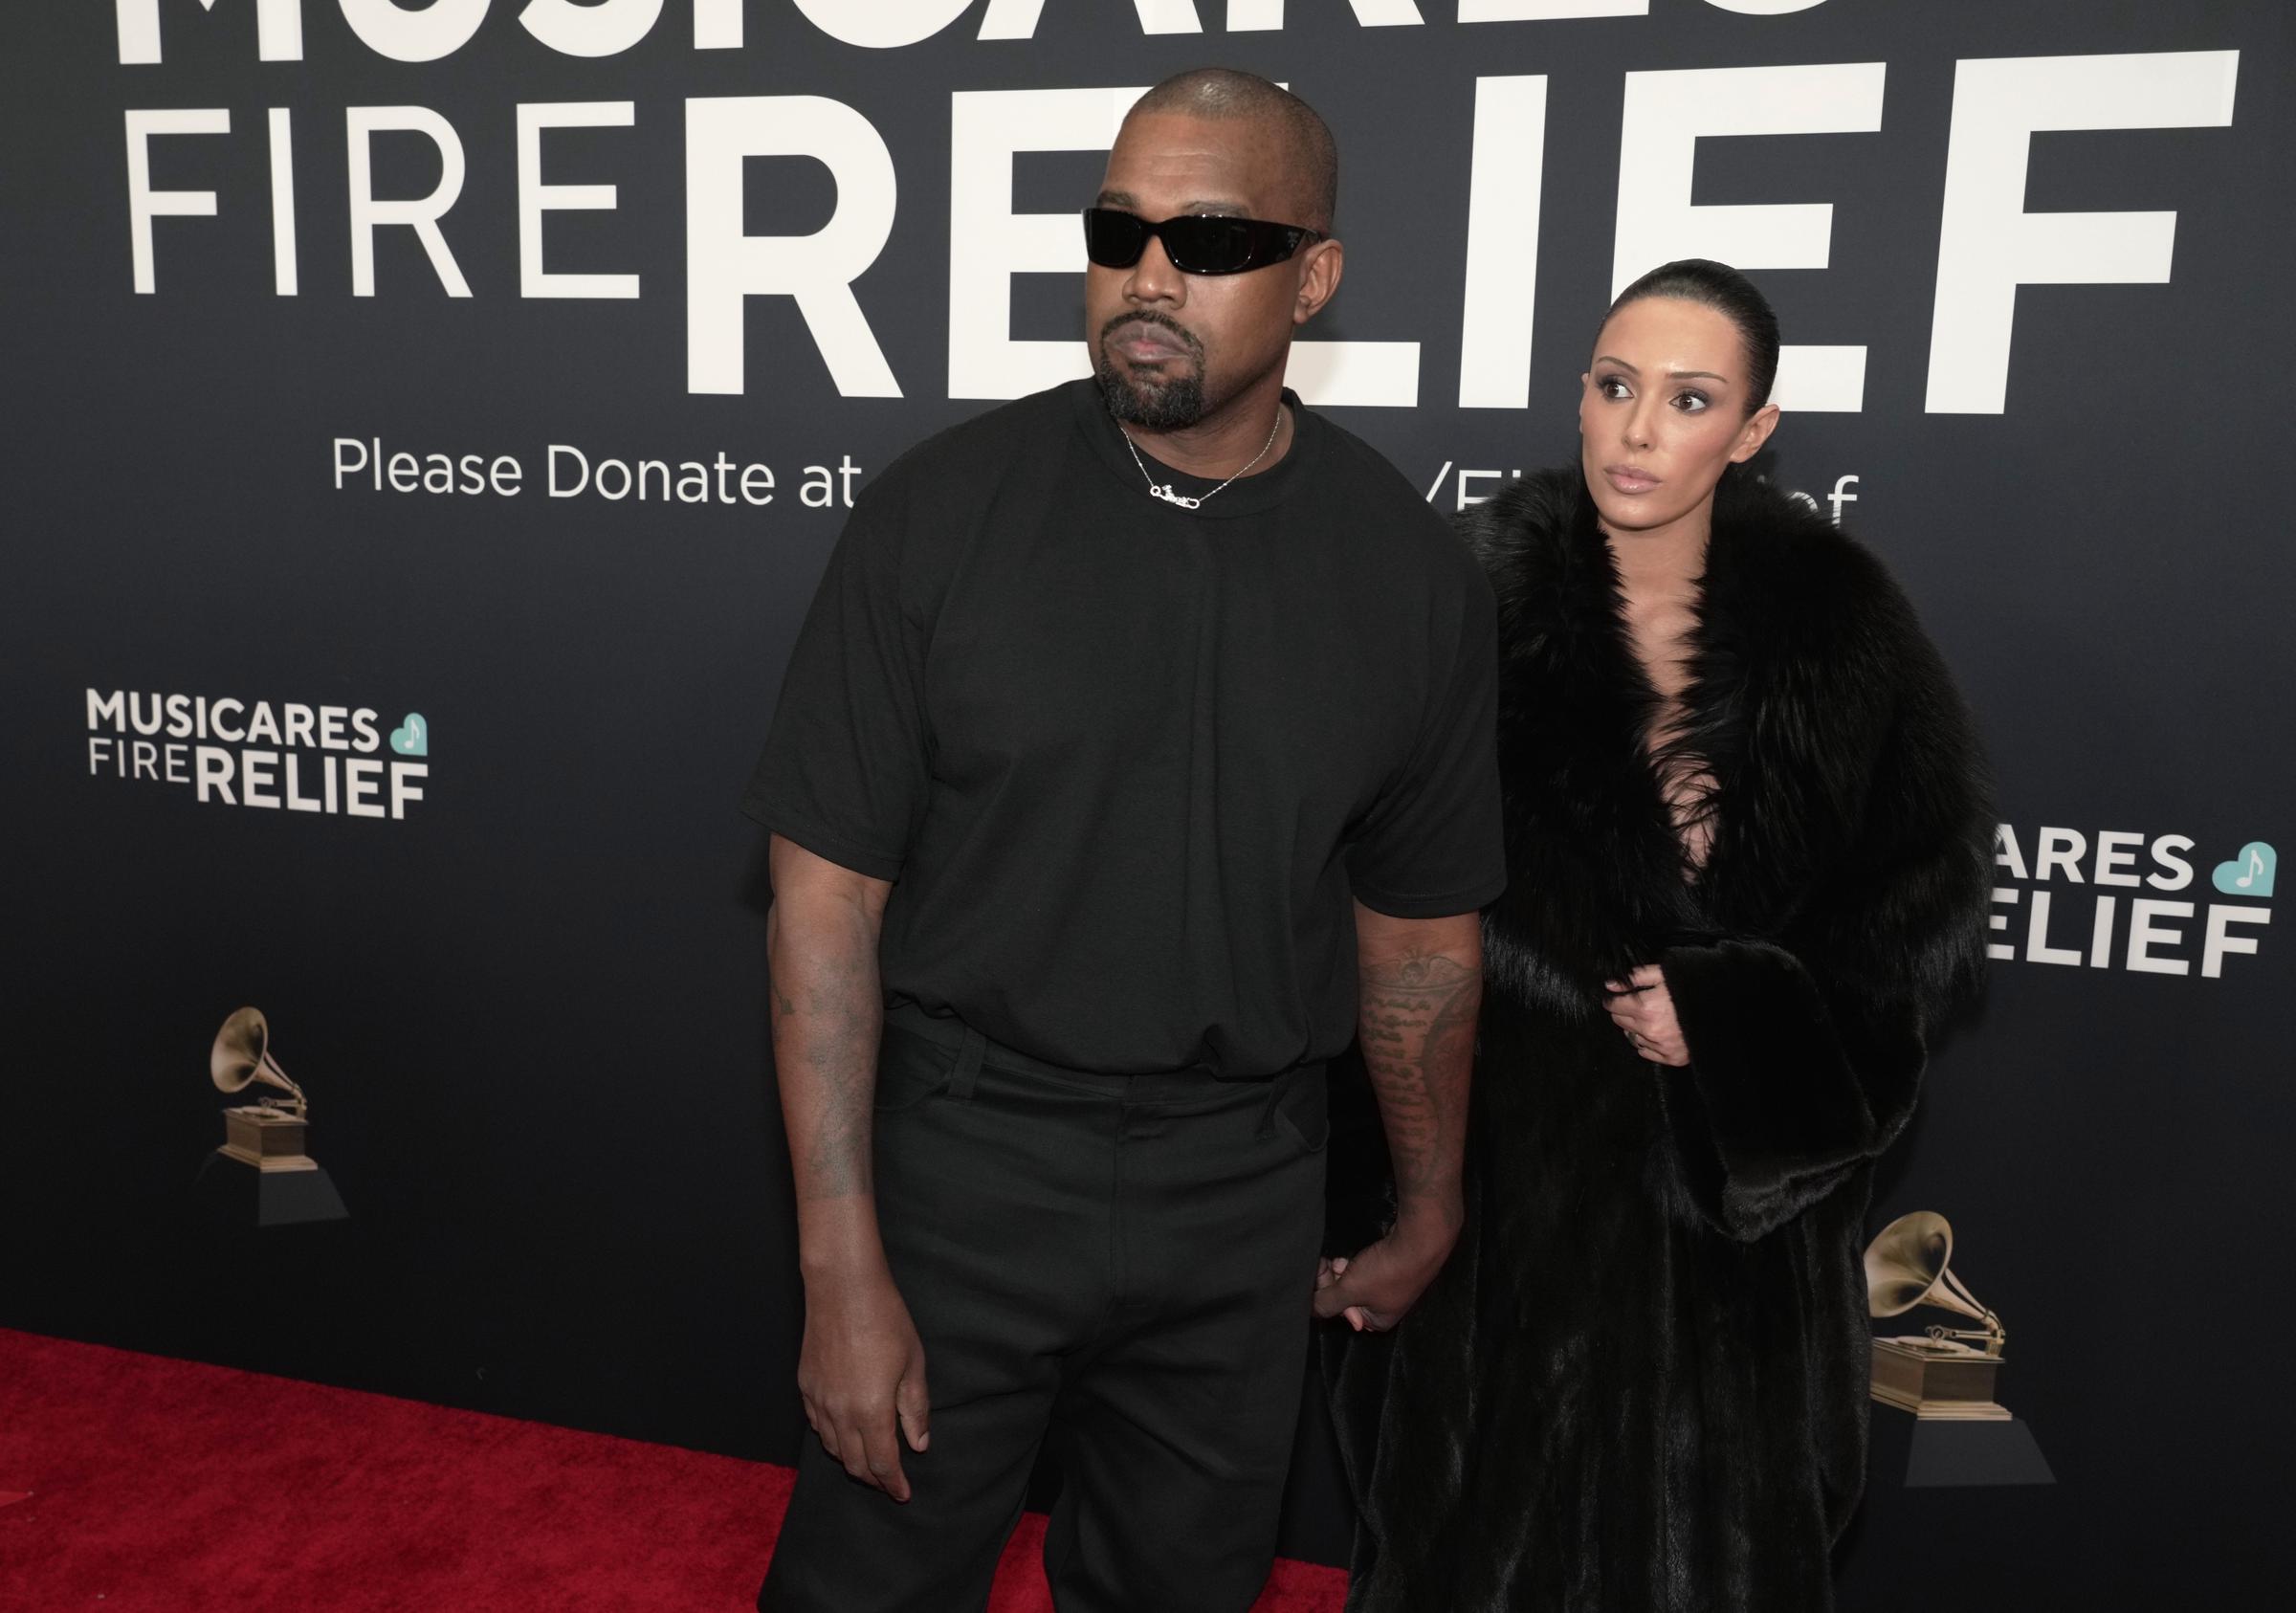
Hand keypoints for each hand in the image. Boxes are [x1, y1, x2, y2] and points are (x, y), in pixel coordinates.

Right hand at [796, 1263, 930, 1501]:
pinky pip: (817, 1426)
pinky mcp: (806, 1386)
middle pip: (854, 1463)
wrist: (843, 1288)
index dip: (894, 1483)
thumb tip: (919, 1444)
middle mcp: (840, 1413)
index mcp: (871, 1411)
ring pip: (832, 1448)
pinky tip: (844, 1434)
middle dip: (873, 1478)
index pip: (882, 1463)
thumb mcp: (913, 1364)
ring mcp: (818, 1400)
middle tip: (889, 1482)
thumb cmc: (885, 1320)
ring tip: (869, 1462)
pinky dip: (832, 1438)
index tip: (904, 1494)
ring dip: (852, 1461)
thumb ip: (915, 1409)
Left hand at [1313, 1208, 1458, 1333]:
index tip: (1323, 1279)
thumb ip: (1327, 1303)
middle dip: (1335, 1281)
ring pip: (1357, 1280)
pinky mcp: (1395, 1268)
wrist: (1420, 1241)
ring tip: (1341, 1260)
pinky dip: (1358, 1263)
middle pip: (1350, 1297)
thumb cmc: (1386, 1272)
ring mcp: (1392, 1287)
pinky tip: (1354, 1256)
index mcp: (1378, 1321)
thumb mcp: (1350, 1291)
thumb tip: (1311, 1309)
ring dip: (1344, 1270)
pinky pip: (1368, 1269)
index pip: (1343, 1314)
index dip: (1329, 1297)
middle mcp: (1386, 1308)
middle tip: (1329, 1265)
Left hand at [1603, 964, 1689, 1066]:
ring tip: (1653, 1017)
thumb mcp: (1664, 974)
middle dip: (1624, 1012)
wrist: (1722, 1010)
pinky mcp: (1672, 1057)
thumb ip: (1635, 977)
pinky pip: (1646, 1052)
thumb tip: (1610, 984)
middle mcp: (1649, 1030)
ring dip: (1637, 1027)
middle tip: (1638, 1004)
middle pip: (1620, 1021)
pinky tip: (1658, 1033)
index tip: (1618, 997)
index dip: (1614, 999)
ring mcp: (1660, 1046)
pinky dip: (1648, 1043)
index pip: (1613, 1006)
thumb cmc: (1692, 988)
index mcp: (1645, 1007)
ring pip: (1632, 1037)